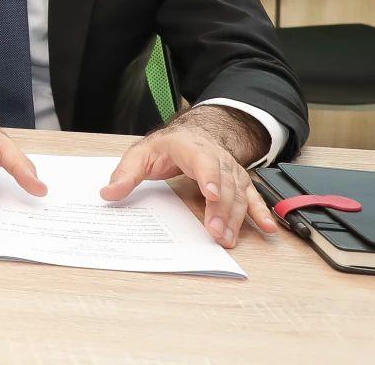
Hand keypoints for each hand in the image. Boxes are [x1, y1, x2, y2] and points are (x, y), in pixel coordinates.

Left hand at [100, 106, 277, 248]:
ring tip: (227, 240)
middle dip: (220, 209)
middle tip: (215, 233)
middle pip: (222, 183)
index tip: (210, 194)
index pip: (201, 160)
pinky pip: (251, 196)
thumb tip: (108, 193)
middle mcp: (215, 157)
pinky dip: (259, 212)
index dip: (208, 177)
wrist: (193, 134)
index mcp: (189, 147)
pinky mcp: (238, 181)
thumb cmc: (166, 146)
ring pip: (237, 194)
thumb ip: (125, 174)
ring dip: (235, 218)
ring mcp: (230, 170)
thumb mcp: (140, 154)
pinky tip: (266, 228)